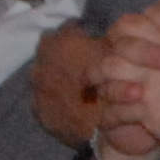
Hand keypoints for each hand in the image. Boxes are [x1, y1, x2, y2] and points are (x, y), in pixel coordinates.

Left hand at [30, 26, 111, 144]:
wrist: (112, 132)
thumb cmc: (120, 87)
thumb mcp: (122, 53)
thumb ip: (109, 37)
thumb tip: (106, 30)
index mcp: (61, 43)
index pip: (69, 26)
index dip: (82, 30)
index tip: (90, 36)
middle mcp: (42, 63)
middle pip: (51, 48)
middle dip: (64, 51)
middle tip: (81, 59)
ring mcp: (37, 89)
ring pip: (44, 73)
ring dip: (57, 73)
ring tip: (75, 81)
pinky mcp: (39, 112)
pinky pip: (44, 97)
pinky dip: (54, 95)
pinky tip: (69, 100)